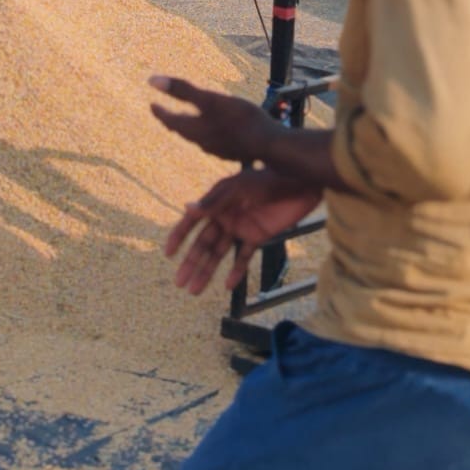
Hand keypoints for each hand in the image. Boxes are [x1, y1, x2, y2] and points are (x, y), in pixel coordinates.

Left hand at [150, 75, 280, 163]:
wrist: (270, 145)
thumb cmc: (241, 119)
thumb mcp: (211, 99)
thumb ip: (182, 90)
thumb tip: (152, 80)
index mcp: (195, 130)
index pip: (170, 121)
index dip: (160, 112)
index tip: (152, 105)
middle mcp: (203, 143)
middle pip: (183, 131)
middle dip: (174, 121)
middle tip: (167, 113)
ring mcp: (218, 150)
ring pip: (199, 137)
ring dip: (191, 127)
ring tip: (191, 119)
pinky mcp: (233, 152)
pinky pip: (214, 141)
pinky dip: (209, 132)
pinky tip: (218, 130)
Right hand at [164, 169, 322, 294]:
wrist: (300, 184)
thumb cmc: (268, 180)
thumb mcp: (240, 189)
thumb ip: (215, 202)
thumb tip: (187, 208)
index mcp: (217, 201)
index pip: (193, 220)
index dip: (179, 236)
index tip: (168, 254)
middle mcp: (225, 216)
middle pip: (203, 243)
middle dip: (191, 263)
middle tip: (179, 283)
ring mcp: (241, 228)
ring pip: (219, 254)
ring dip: (208, 271)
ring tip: (195, 290)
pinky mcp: (257, 237)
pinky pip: (243, 257)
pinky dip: (236, 271)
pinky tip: (227, 285)